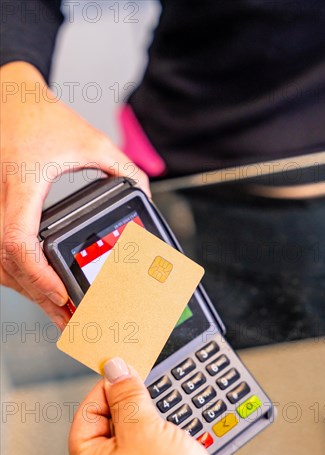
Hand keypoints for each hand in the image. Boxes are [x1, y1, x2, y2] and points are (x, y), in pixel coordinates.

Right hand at [1, 62, 149, 328]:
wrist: (7, 98)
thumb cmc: (38, 115)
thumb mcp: (89, 140)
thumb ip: (121, 168)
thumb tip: (143, 193)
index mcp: (22, 184)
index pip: (19, 241)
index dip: (38, 274)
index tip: (62, 293)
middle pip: (8, 265)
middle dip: (39, 296)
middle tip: (69, 318)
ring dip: (26, 290)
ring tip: (57, 310)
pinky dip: (15, 274)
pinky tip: (35, 284)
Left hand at [67, 358, 216, 454]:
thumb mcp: (144, 427)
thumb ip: (126, 395)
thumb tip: (115, 370)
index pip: (88, 413)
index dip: (109, 387)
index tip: (125, 370)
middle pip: (107, 427)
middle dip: (131, 407)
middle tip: (147, 391)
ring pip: (128, 441)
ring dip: (146, 423)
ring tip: (163, 416)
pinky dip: (154, 443)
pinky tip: (169, 435)